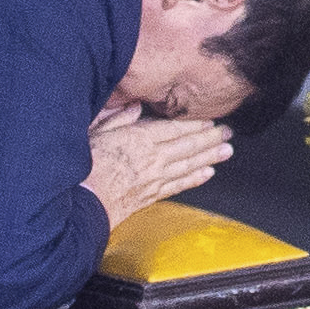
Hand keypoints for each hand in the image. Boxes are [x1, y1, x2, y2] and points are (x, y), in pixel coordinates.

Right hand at [85, 104, 231, 222]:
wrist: (81, 202)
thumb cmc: (84, 167)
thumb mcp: (95, 132)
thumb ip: (118, 118)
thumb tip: (135, 105)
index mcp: (139, 139)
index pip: (175, 128)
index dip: (195, 124)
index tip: (211, 119)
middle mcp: (152, 158)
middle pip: (188, 146)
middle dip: (211, 139)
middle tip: (228, 133)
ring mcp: (154, 179)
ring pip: (188, 165)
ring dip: (210, 158)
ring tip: (226, 152)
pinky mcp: (150, 196)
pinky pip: (178, 186)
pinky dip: (195, 179)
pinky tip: (207, 174)